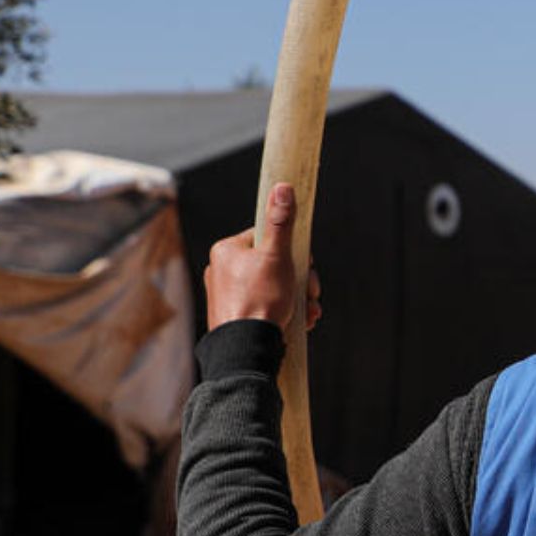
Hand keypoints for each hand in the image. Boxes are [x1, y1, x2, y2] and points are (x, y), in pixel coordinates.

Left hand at [204, 182, 322, 333]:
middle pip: (274, 264)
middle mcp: (223, 270)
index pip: (267, 237)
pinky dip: (286, 311)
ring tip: (308, 312)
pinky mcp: (235, 314)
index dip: (293, 251)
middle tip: (312, 293)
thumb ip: (281, 222)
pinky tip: (299, 321)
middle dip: (300, 280)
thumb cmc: (260, 300)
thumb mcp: (277, 256)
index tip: (306, 266)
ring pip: (274, 286)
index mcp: (227, 250)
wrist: (246, 348)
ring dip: (299, 297)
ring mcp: (228, 294)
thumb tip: (283, 188)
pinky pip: (266, 305)